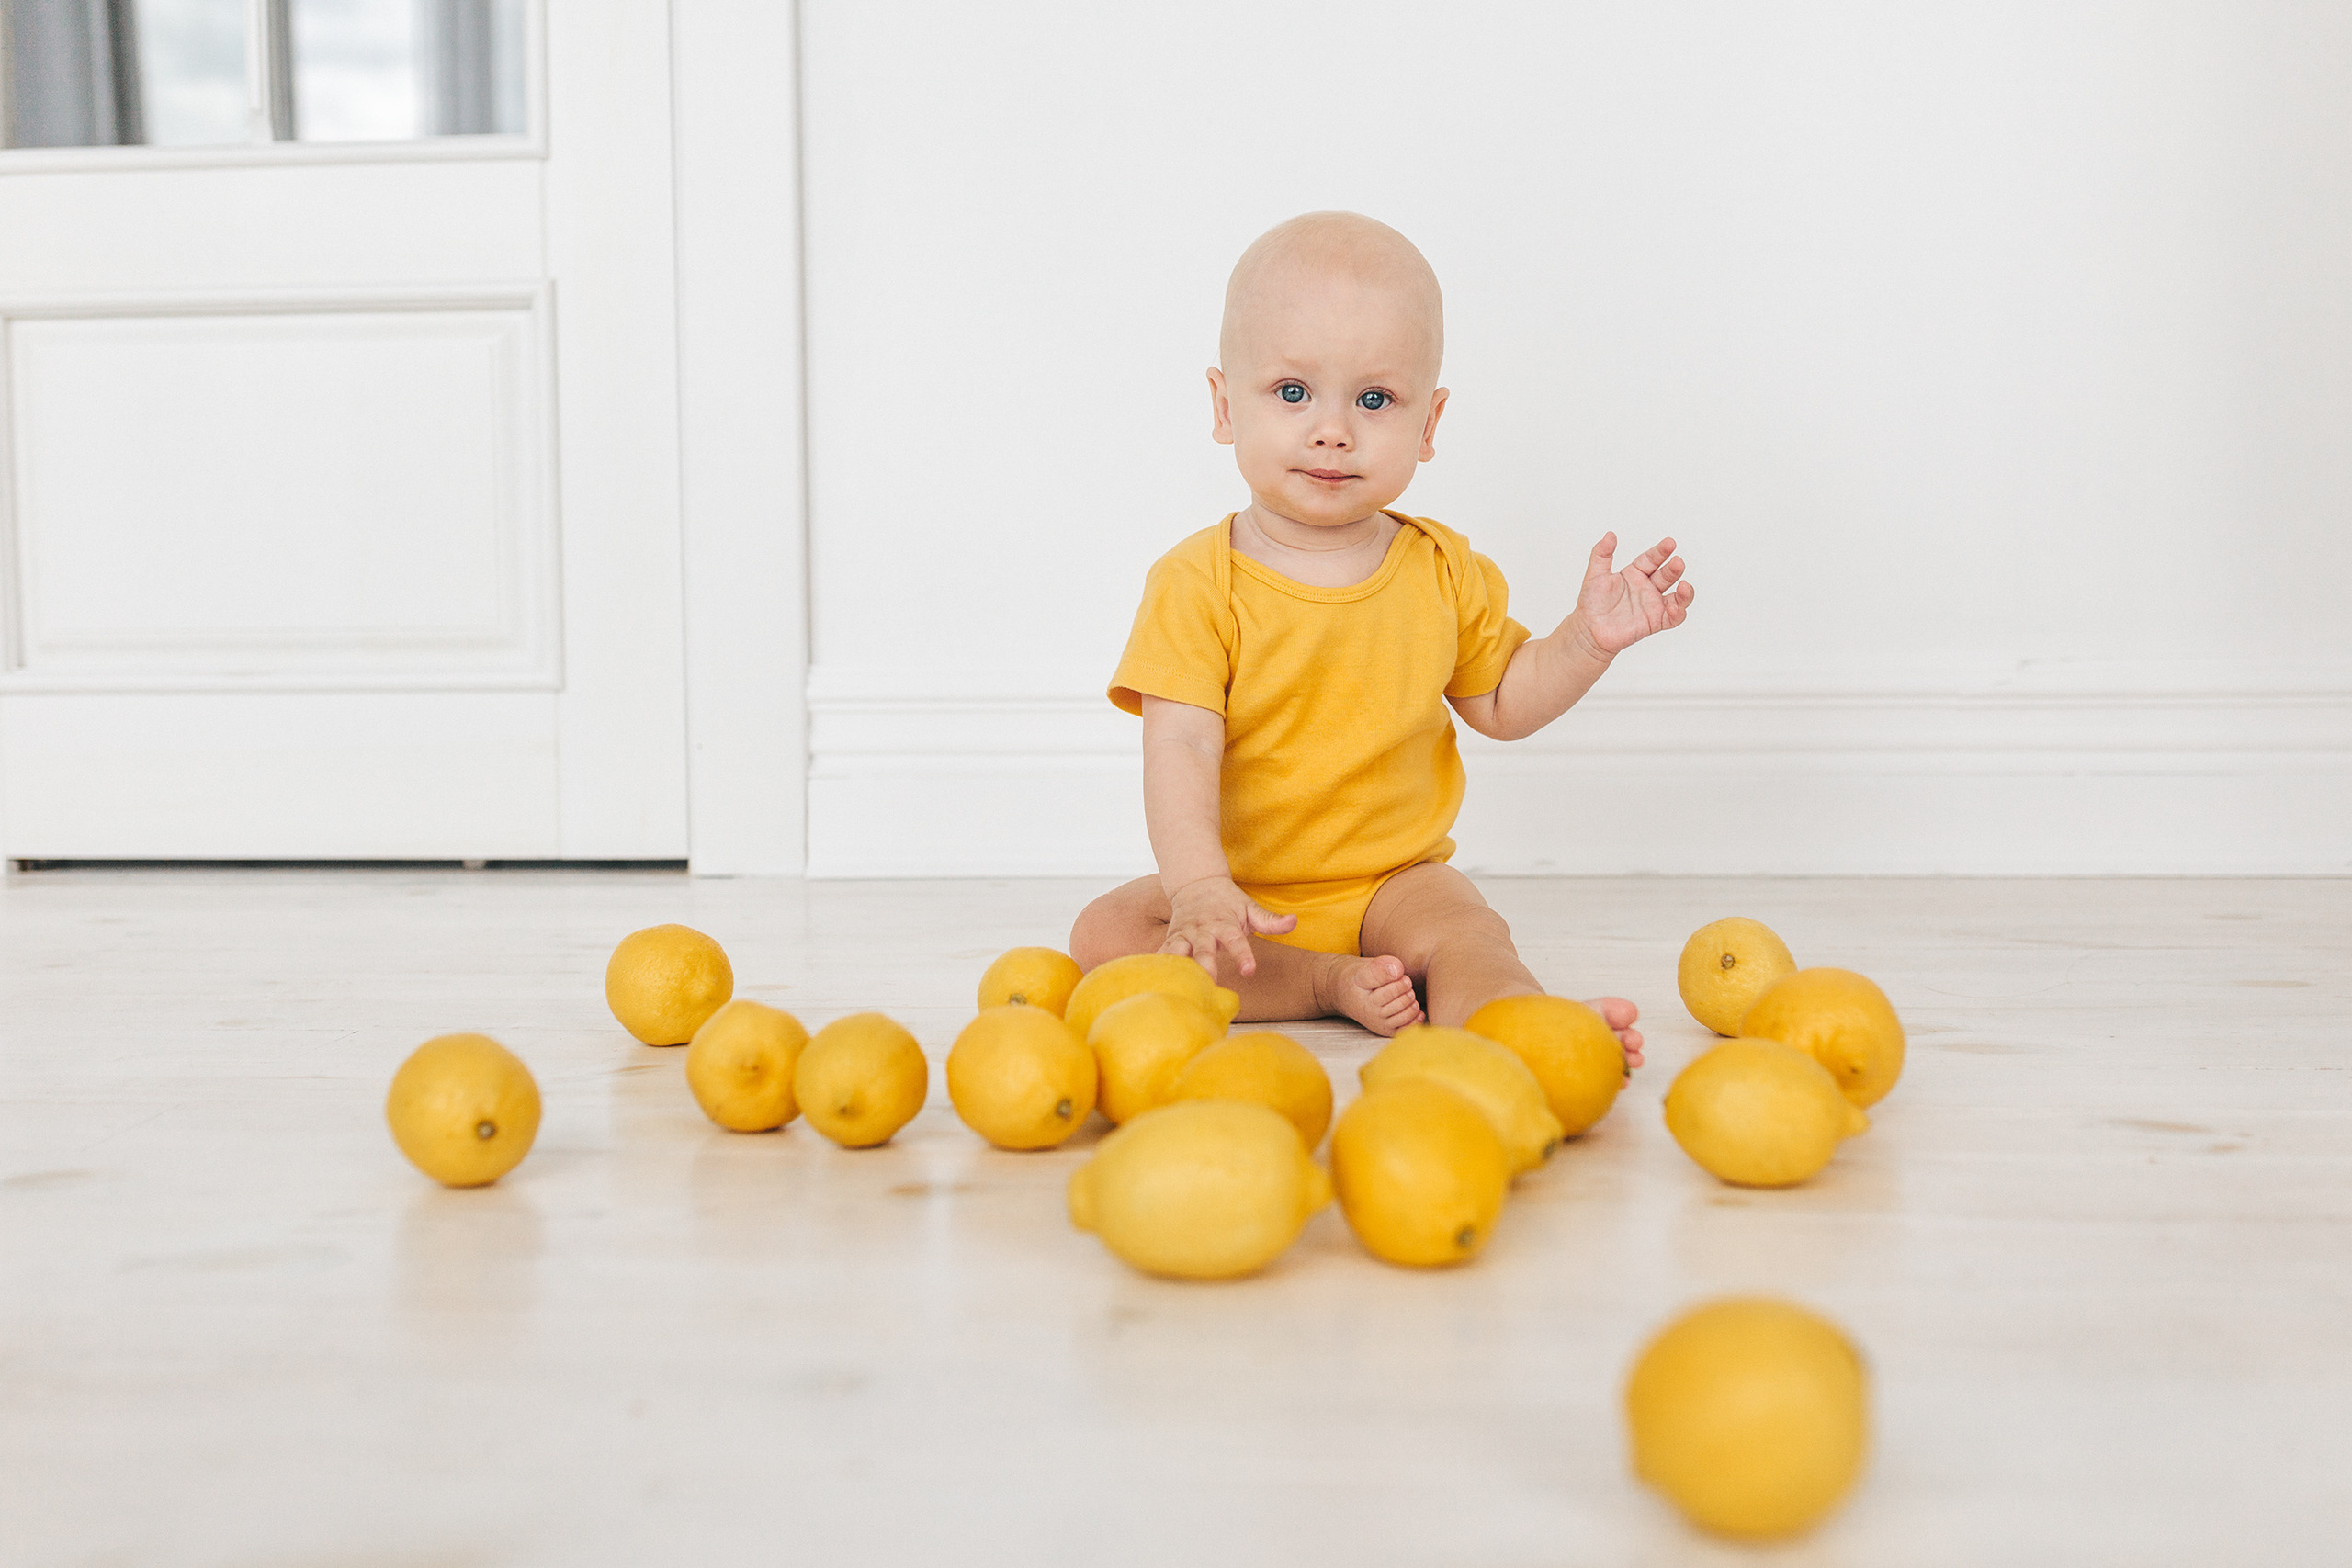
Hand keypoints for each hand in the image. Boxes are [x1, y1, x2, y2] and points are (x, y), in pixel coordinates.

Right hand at [1161, 876, 1297, 978]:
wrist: (1197, 884)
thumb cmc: (1228, 903)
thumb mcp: (1250, 909)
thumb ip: (1271, 921)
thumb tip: (1294, 922)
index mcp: (1225, 923)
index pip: (1236, 940)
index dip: (1243, 955)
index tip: (1249, 971)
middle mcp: (1203, 929)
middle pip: (1204, 949)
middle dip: (1206, 965)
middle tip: (1211, 982)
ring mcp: (1185, 934)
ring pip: (1179, 950)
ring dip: (1178, 965)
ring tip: (1178, 982)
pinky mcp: (1171, 938)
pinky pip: (1163, 952)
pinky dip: (1158, 964)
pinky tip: (1154, 979)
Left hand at [1572, 532, 1693, 659]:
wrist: (1588, 630)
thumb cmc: (1591, 603)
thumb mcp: (1595, 574)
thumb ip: (1602, 554)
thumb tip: (1609, 535)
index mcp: (1635, 573)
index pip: (1652, 559)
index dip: (1661, 552)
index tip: (1670, 543)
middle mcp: (1647, 588)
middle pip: (1666, 575)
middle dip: (1674, 568)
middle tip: (1677, 563)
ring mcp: (1652, 605)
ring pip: (1677, 596)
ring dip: (1684, 591)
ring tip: (1684, 586)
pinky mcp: (1654, 622)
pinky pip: (1673, 618)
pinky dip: (1678, 613)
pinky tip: (1674, 607)